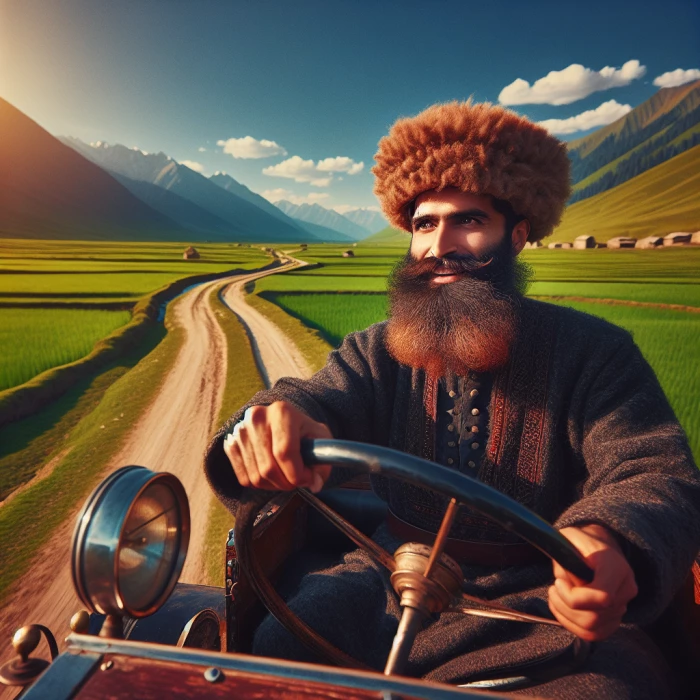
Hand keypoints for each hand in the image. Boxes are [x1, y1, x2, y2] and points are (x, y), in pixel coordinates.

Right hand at [223, 401, 331, 492]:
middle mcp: (256, 417)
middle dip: (287, 483)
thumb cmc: (304, 432)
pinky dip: (260, 484)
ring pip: (256, 477)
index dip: (298, 474)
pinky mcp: (230, 444)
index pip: (285, 452)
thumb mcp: (320, 439)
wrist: (282, 422)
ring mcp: (240, 431)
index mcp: (281, 411)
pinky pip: (244, 479)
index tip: (308, 479)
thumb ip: (323, 461)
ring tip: (286, 477)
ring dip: (274, 486)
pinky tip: (271, 474)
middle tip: (298, 481)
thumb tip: (315, 484)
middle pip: (269, 468)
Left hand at [548, 524, 637, 640]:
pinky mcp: (614, 620)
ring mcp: (623, 607)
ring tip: (555, 596)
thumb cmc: (579, 543)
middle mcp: (626, 589)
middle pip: (594, 618)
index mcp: (616, 566)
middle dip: (564, 606)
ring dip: (565, 616)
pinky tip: (562, 608)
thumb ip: (565, 556)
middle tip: (553, 588)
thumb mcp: (568, 538)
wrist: (596, 549)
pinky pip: (593, 635)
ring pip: (592, 629)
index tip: (557, 582)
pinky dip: (572, 625)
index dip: (574, 597)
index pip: (602, 597)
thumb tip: (565, 580)